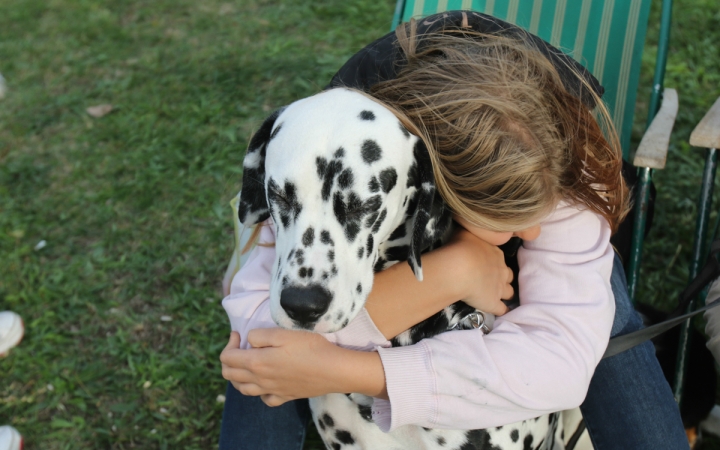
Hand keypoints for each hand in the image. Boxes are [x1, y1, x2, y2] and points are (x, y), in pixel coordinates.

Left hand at [220, 329, 385, 405]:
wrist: (333, 370)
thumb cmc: (310, 348)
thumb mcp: (283, 333)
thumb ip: (259, 336)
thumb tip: (248, 341)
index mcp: (257, 363)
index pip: (227, 358)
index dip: (229, 343)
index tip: (239, 334)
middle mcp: (260, 380)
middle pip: (230, 375)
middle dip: (229, 359)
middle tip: (240, 346)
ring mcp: (272, 391)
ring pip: (243, 389)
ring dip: (238, 376)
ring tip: (247, 364)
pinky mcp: (285, 396)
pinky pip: (265, 399)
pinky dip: (259, 392)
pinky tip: (266, 383)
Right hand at [445, 228, 512, 315]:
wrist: (460, 267)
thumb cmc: (461, 246)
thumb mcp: (466, 233)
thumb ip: (471, 235)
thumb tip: (469, 233)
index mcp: (496, 253)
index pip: (499, 258)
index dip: (493, 262)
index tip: (485, 264)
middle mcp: (502, 270)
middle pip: (508, 275)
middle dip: (503, 278)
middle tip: (491, 280)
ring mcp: (499, 288)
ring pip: (509, 292)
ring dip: (504, 294)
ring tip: (496, 296)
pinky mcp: (493, 303)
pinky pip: (502, 309)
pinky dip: (502, 311)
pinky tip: (499, 312)